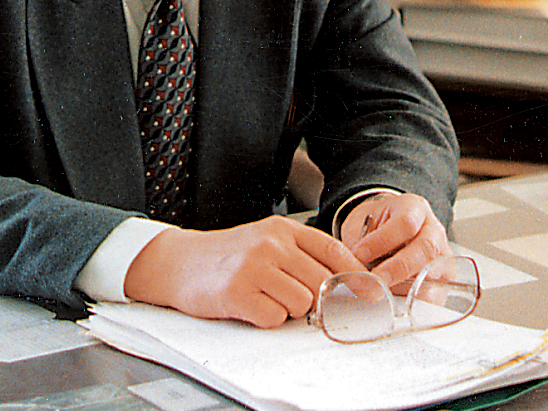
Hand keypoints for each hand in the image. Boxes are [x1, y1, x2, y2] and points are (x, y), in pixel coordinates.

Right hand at [123, 215, 364, 328]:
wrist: (179, 262)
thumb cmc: (227, 255)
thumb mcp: (265, 240)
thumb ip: (301, 254)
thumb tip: (347, 281)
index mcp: (281, 229)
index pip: (333, 251)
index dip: (355, 276)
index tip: (368, 294)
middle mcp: (269, 244)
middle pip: (321, 283)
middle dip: (316, 299)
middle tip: (294, 298)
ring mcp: (253, 268)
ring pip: (301, 303)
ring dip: (288, 309)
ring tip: (265, 296)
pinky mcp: (236, 293)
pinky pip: (274, 318)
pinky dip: (266, 318)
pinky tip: (250, 305)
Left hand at [339, 193, 449, 290]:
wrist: (383, 230)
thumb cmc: (373, 226)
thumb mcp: (360, 226)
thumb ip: (359, 246)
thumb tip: (360, 277)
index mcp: (414, 207)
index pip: (406, 223)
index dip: (382, 241)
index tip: (360, 253)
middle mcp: (434, 229)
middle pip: (426, 248)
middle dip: (398, 268)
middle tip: (375, 279)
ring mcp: (443, 254)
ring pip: (434, 273)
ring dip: (407, 286)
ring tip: (385, 291)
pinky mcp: (444, 277)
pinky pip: (436, 292)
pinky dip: (415, 299)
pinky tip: (398, 298)